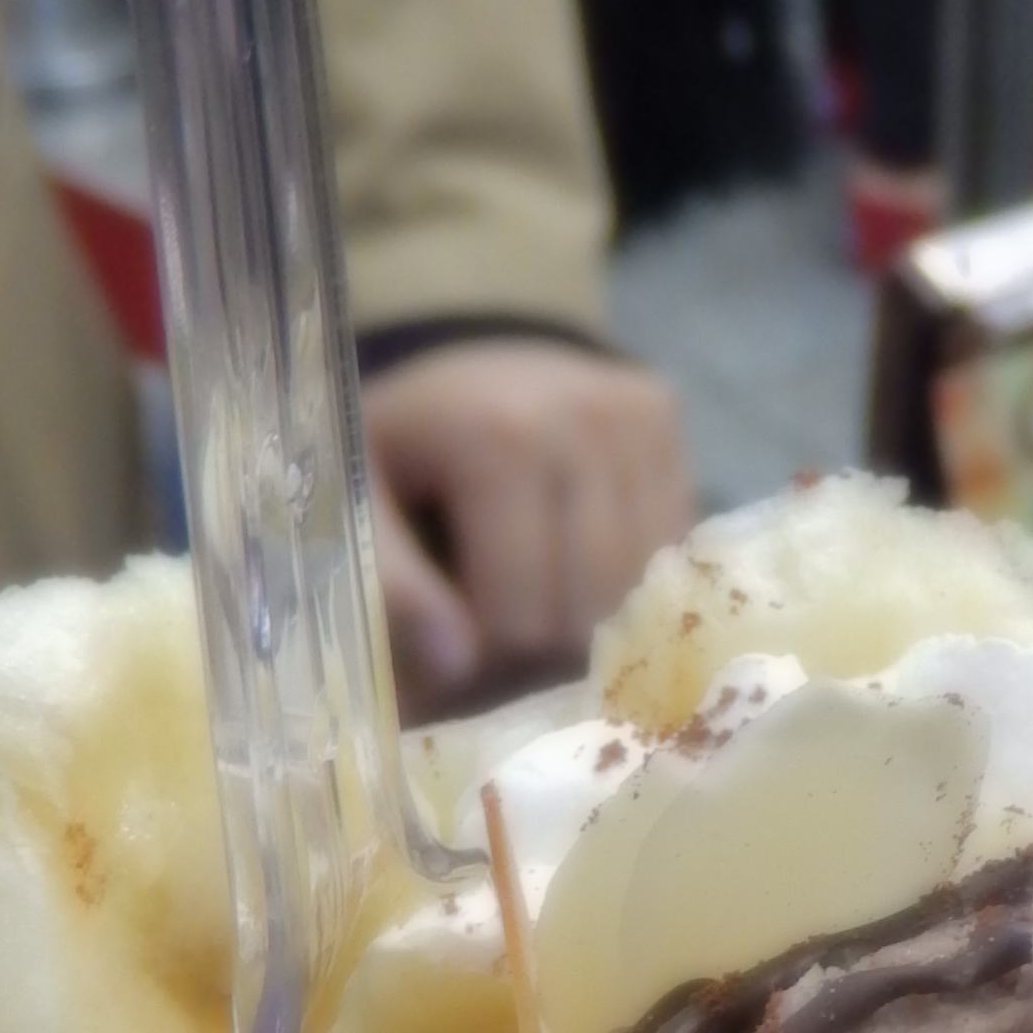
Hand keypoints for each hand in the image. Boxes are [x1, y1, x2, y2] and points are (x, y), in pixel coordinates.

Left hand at [362, 339, 691, 715]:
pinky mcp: (670, 426)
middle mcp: (584, 420)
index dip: (483, 646)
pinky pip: (668, 552)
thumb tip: (457, 665)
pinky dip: (626, 574)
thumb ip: (393, 585)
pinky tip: (582, 549)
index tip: (454, 622)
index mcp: (498, 440)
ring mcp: (637, 422)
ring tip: (540, 578)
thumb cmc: (403, 447)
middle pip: (584, 609)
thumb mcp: (363, 504)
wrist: (465, 367)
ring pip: (636, 590)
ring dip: (587, 609)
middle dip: (538, 636)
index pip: (520, 617)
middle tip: (498, 606)